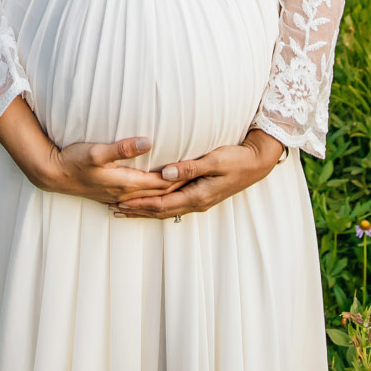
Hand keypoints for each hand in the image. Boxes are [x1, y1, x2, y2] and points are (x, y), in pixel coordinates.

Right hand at [38, 135, 194, 205]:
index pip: (161, 183)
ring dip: (167, 194)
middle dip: (179, 188)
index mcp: (126, 181)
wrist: (53, 174)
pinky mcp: (111, 194)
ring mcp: (118, 195)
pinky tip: (156, 194)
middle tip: (200, 180)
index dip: (180, 178)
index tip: (198, 171)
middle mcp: (125, 192)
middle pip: (159, 193)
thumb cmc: (74, 160)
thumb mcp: (97, 151)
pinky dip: (152, 197)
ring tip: (185, 188)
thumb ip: (122, 148)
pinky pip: (138, 199)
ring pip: (150, 198)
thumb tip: (148, 141)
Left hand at [113, 128, 285, 220]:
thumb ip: (190, 167)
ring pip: (166, 210)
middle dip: (136, 211)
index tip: (119, 202)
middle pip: (160, 211)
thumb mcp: (214, 161)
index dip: (139, 204)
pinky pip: (174, 204)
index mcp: (197, 196)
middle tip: (113, 209)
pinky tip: (150, 202)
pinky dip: (157, 205)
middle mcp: (196, 202)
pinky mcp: (201, 195)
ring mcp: (199, 200)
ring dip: (144, 210)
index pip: (161, 204)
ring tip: (125, 209)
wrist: (257, 163)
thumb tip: (165, 174)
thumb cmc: (237, 159)